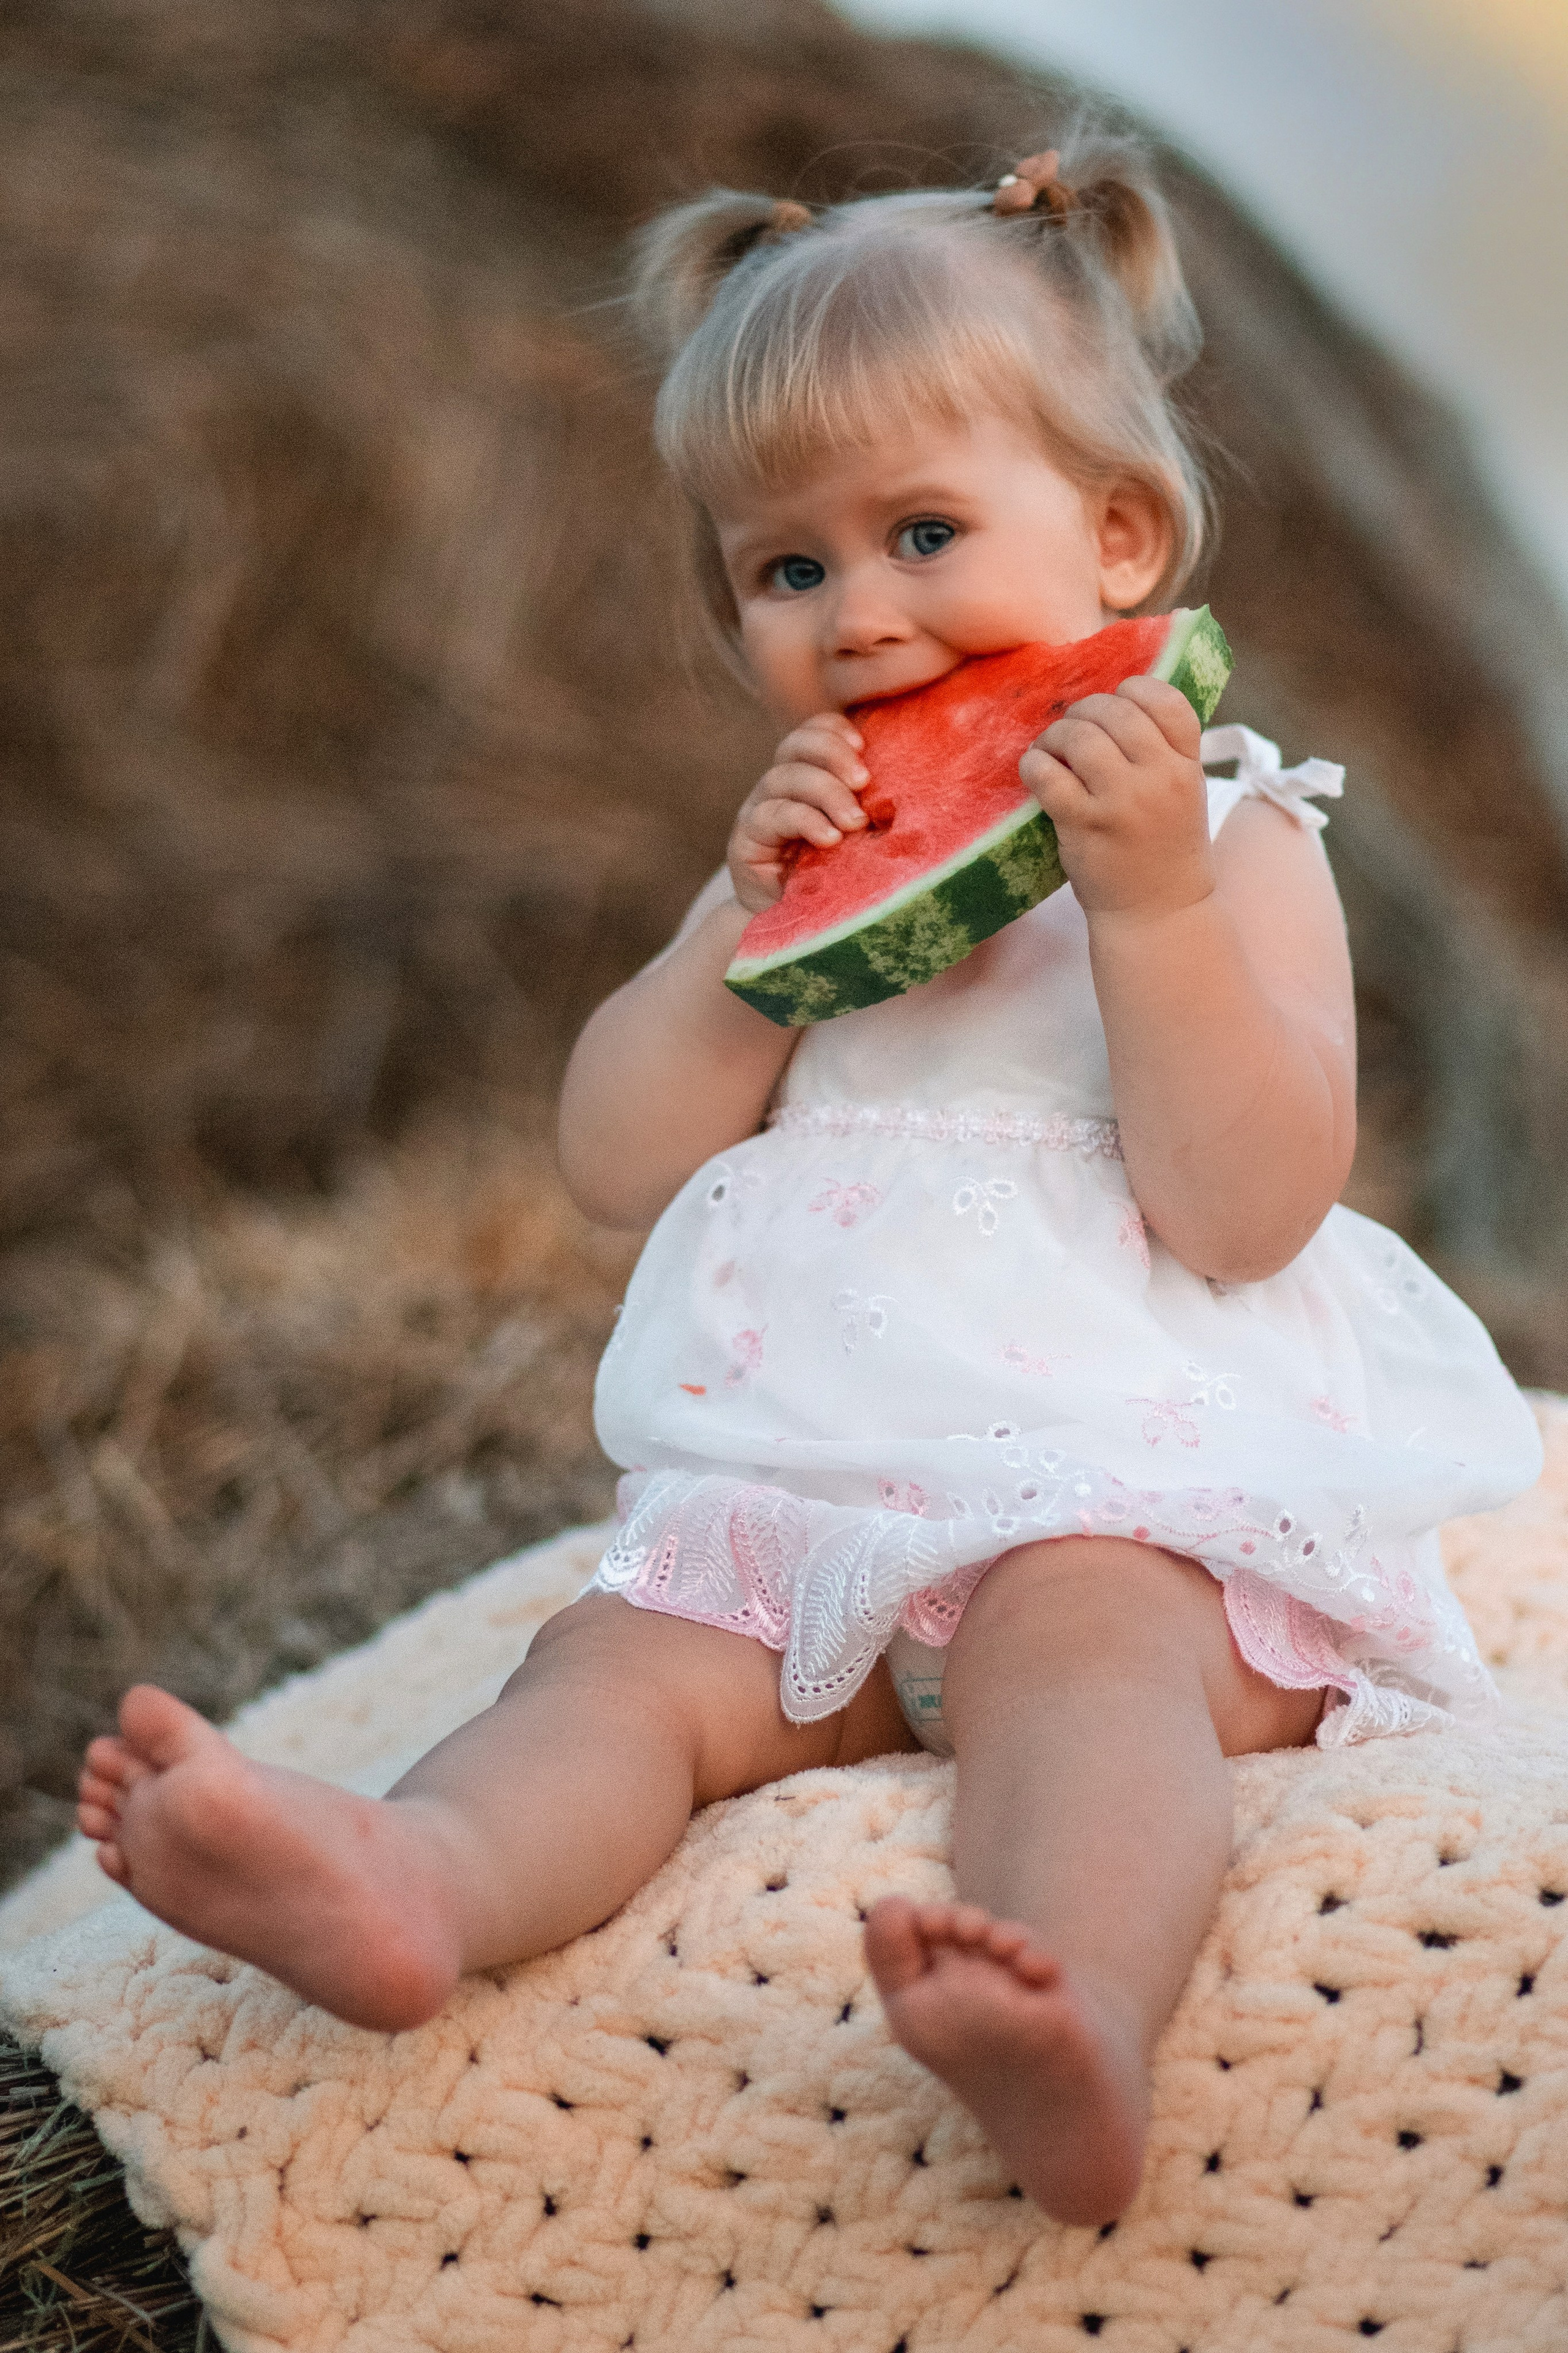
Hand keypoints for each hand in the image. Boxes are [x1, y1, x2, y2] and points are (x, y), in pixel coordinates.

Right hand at [728, 713, 868, 912]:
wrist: (795, 929)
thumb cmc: (836, 880)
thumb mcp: (859, 839)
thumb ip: (871, 810)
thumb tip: (914, 790)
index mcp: (805, 777)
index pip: (811, 733)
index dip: (833, 731)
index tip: (864, 746)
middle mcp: (778, 788)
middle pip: (794, 746)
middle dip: (832, 755)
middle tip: (864, 781)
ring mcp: (759, 811)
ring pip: (783, 777)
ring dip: (825, 792)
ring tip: (854, 821)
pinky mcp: (745, 840)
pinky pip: (772, 816)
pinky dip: (805, 821)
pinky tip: (830, 838)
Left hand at [1018, 675, 1212, 918]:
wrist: (1158, 914)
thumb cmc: (1163, 849)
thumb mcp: (1184, 793)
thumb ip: (1161, 750)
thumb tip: (1112, 704)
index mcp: (1188, 765)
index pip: (1166, 699)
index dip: (1133, 690)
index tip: (1115, 705)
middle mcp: (1160, 778)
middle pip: (1115, 710)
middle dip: (1083, 712)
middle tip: (1071, 731)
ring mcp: (1122, 801)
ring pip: (1079, 736)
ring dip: (1054, 736)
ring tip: (1050, 751)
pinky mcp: (1085, 825)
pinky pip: (1048, 775)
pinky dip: (1034, 765)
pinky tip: (1035, 772)